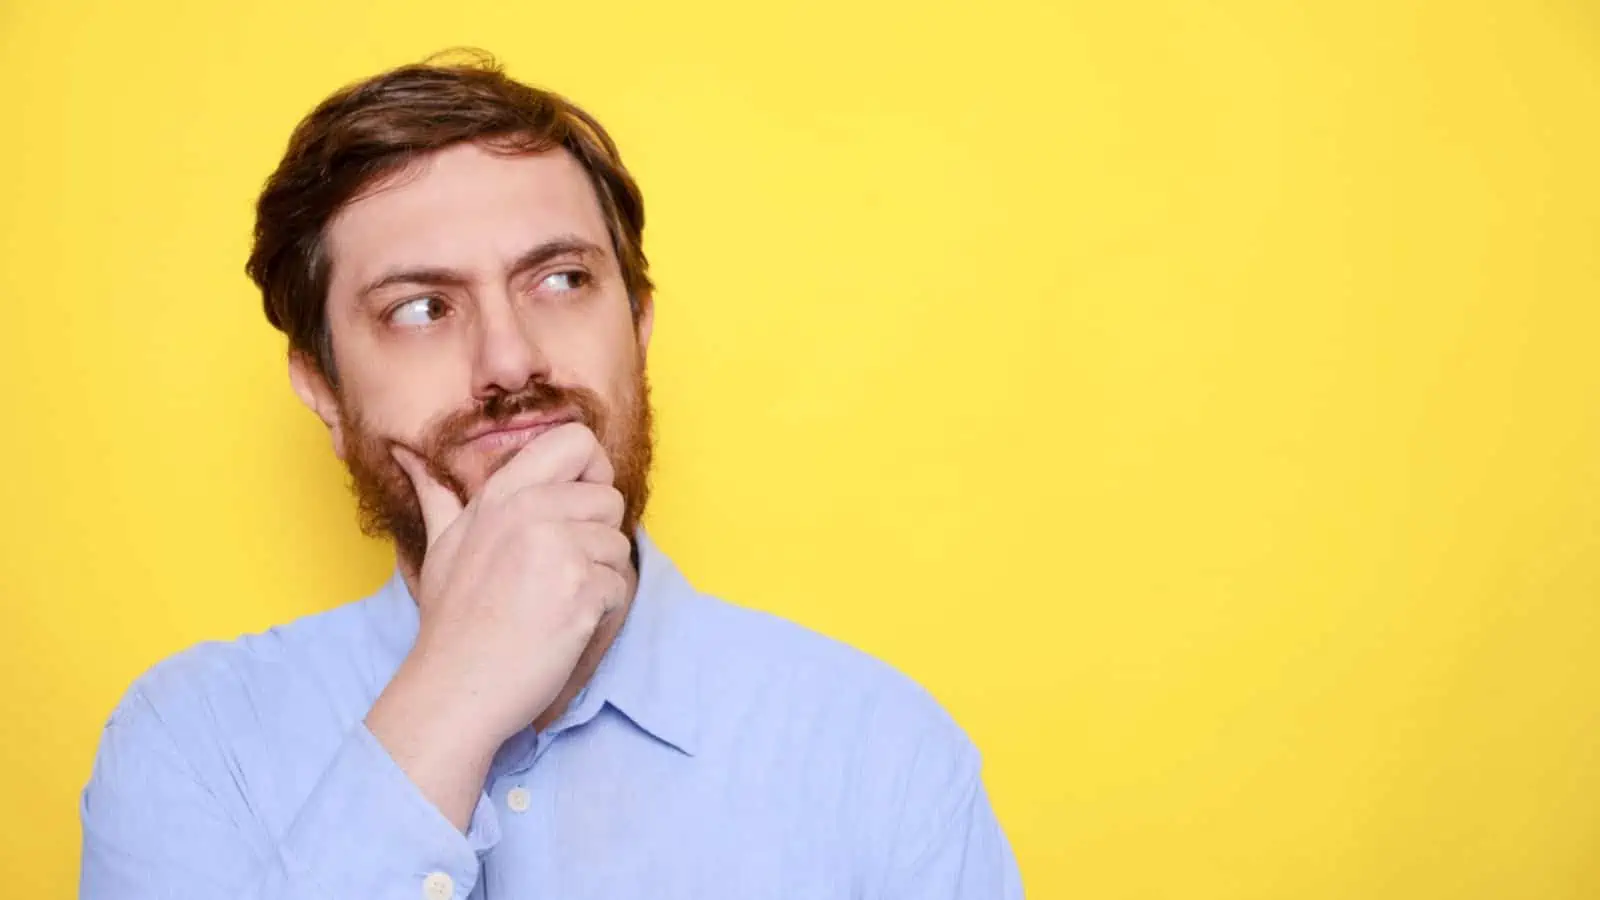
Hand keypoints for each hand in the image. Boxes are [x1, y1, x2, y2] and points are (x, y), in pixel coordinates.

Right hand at [364, 423, 630, 827]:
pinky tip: (563, 628)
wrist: (457, 688)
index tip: (578, 506)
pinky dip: (601, 612)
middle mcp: (530, 510)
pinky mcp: (581, 587)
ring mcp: (557, 546)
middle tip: (559, 574)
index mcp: (502, 494)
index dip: (592, 471)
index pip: (577, 440)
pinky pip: (620, 586)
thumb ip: (440, 497)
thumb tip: (410, 455)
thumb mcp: (441, 547)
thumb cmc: (453, 622)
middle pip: (609, 497)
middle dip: (597, 537)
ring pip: (619, 545)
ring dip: (599, 579)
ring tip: (555, 604)